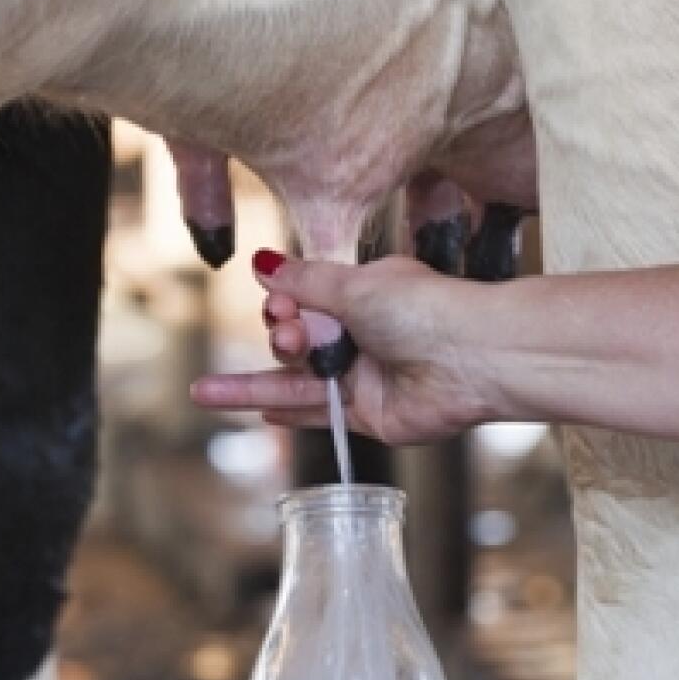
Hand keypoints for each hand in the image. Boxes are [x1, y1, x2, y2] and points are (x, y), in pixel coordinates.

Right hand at [191, 254, 502, 444]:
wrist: (474, 357)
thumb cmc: (425, 309)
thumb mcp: (355, 284)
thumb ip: (305, 281)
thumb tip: (261, 264)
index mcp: (363, 294)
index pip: (303, 300)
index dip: (284, 304)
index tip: (281, 304)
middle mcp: (362, 334)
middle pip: (297, 340)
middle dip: (282, 338)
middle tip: (290, 334)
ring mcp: (365, 376)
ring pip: (297, 381)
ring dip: (249, 385)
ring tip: (204, 391)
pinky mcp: (371, 414)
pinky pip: (320, 414)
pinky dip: (287, 412)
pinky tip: (255, 410)